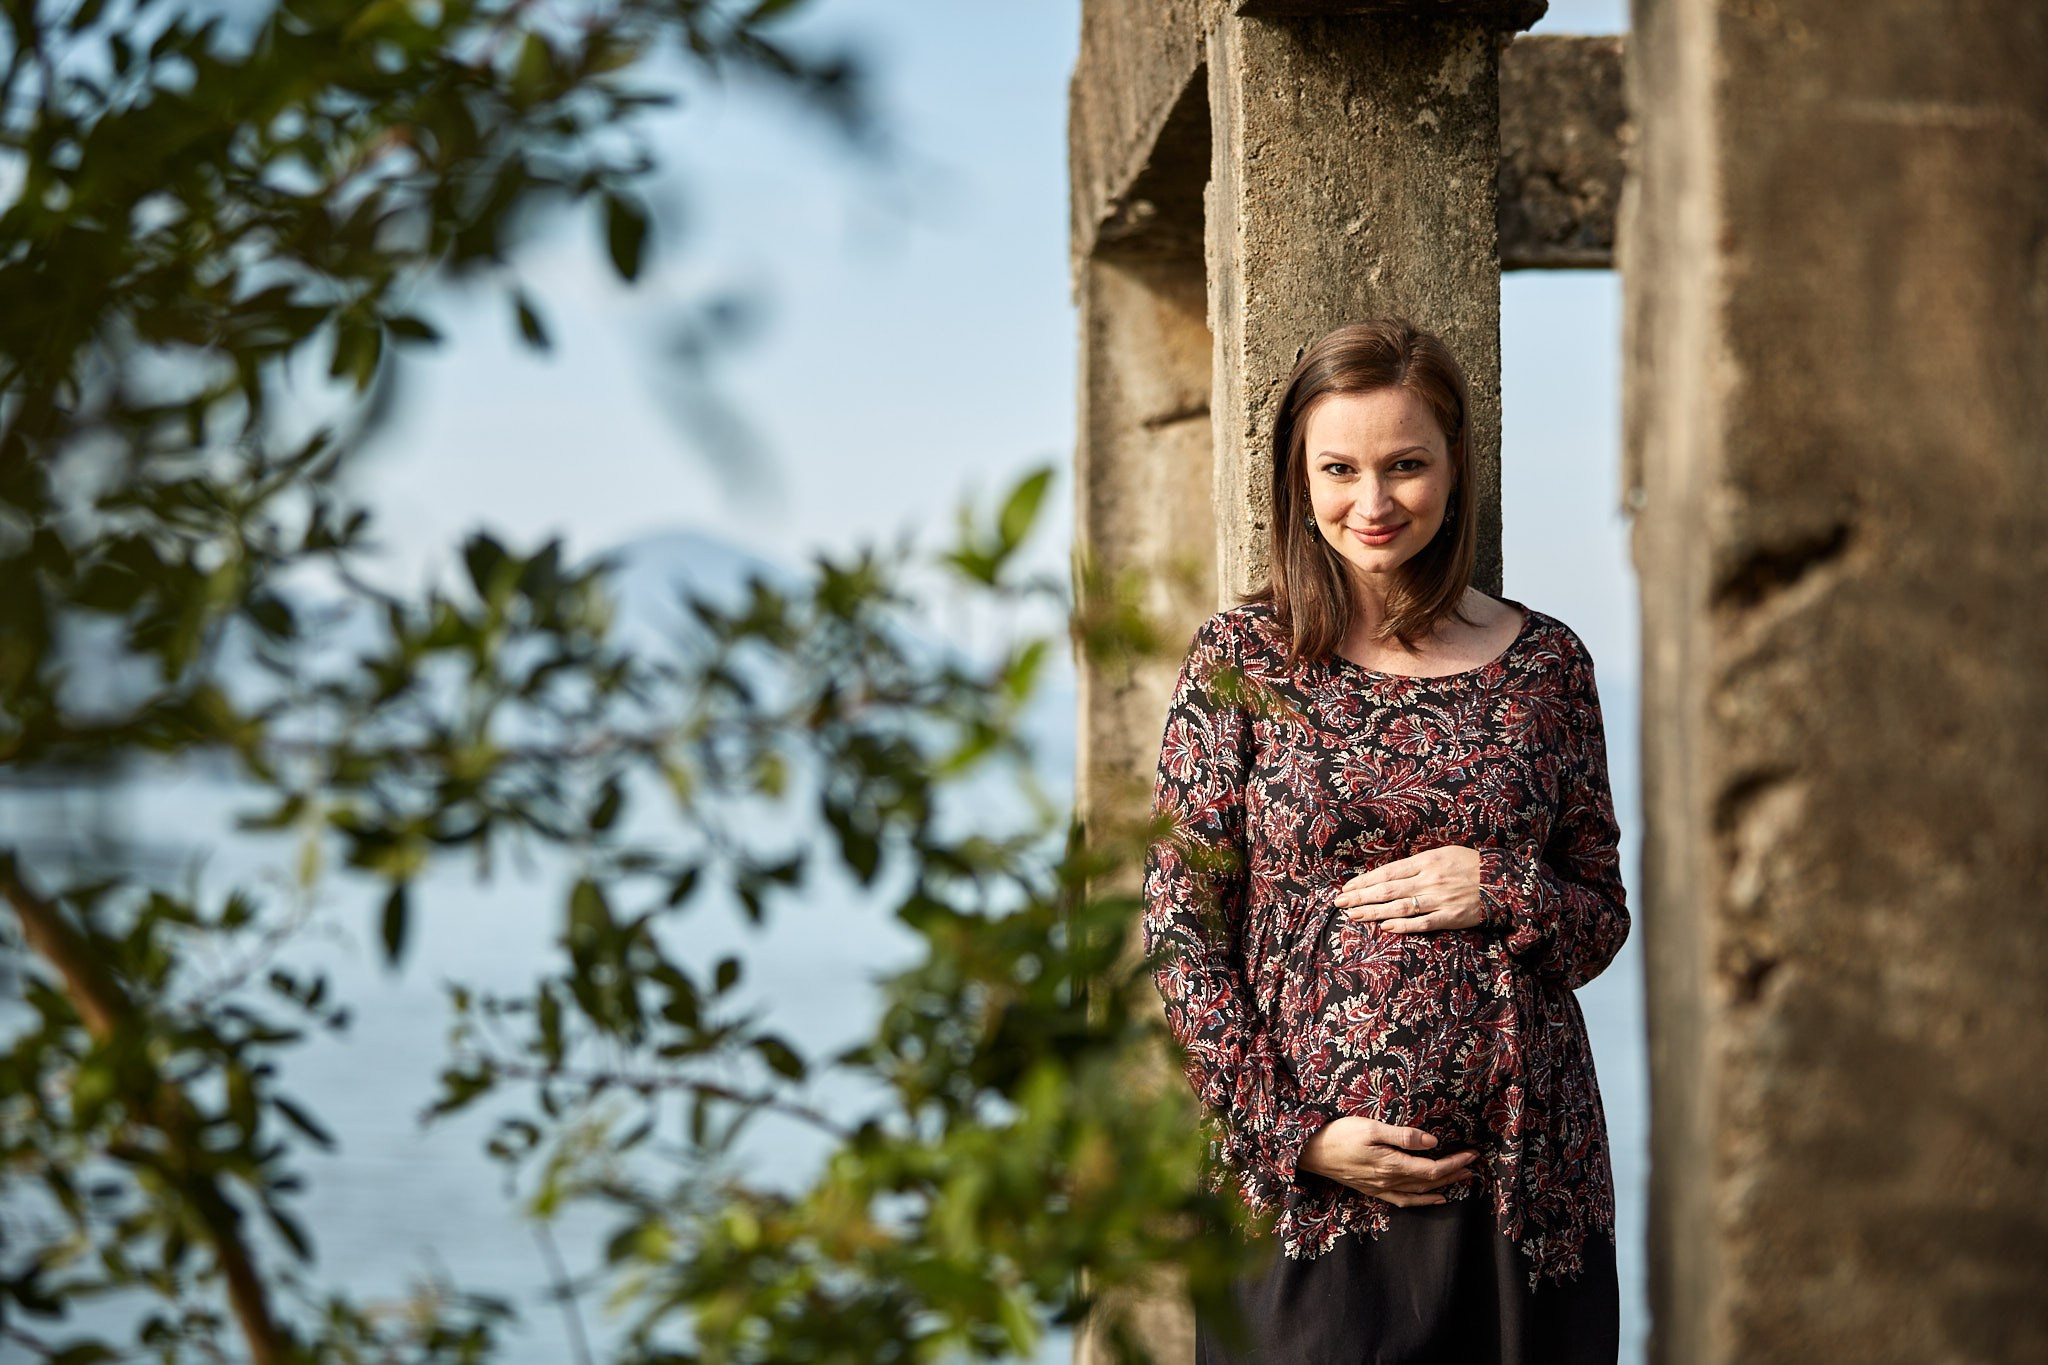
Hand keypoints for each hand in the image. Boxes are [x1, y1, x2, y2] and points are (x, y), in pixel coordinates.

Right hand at [1297, 1116, 1478, 1205]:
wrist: (1310, 1152)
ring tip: (1462, 1178)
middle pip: (1429, 1181)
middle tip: (1473, 1163)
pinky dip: (1423, 1201)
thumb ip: (1402, 1136)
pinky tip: (1436, 1198)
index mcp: (1392, 1165)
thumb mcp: (1370, 1127)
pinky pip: (1404, 1200)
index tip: (1472, 1154)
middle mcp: (1389, 1181)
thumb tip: (1432, 1143)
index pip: (1432, 1168)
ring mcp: (1381, 1188)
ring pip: (1420, 1192)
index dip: (1454, 1162)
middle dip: (1454, 1172)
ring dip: (1443, 1185)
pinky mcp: (1373, 1190)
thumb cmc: (1339, 1135)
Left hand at [1334, 844, 1483, 933]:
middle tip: (1339, 902)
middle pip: (1388, 889)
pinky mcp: (1451, 917)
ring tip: (1353, 915)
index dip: (1364, 881)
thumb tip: (1389, 874)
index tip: (1347, 887)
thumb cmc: (1470, 865)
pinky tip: (1384, 927)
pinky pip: (1423, 923)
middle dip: (1360, 896)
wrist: (1504, 881)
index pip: (1387, 872)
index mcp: (1427, 861)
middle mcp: (1430, 879)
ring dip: (1374, 912)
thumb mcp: (1443, 853)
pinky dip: (1402, 926)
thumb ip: (1417, 863)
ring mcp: (1440, 899)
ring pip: (1400, 907)